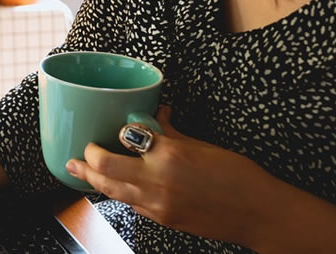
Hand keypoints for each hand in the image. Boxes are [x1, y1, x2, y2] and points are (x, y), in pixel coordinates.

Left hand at [64, 106, 278, 246]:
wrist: (258, 213)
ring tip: (78, 170)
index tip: (112, 128)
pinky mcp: (162, 219)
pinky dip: (118, 193)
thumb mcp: (203, 146)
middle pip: (104, 168)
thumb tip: (157, 115)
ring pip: (112, 191)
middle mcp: (157, 180)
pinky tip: (111, 187)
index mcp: (169, 154)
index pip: (126, 136)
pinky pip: (131, 204)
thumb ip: (172, 132)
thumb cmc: (238, 176)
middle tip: (78, 153)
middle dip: (86, 159)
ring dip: (92, 180)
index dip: (115, 131)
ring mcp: (158, 204)